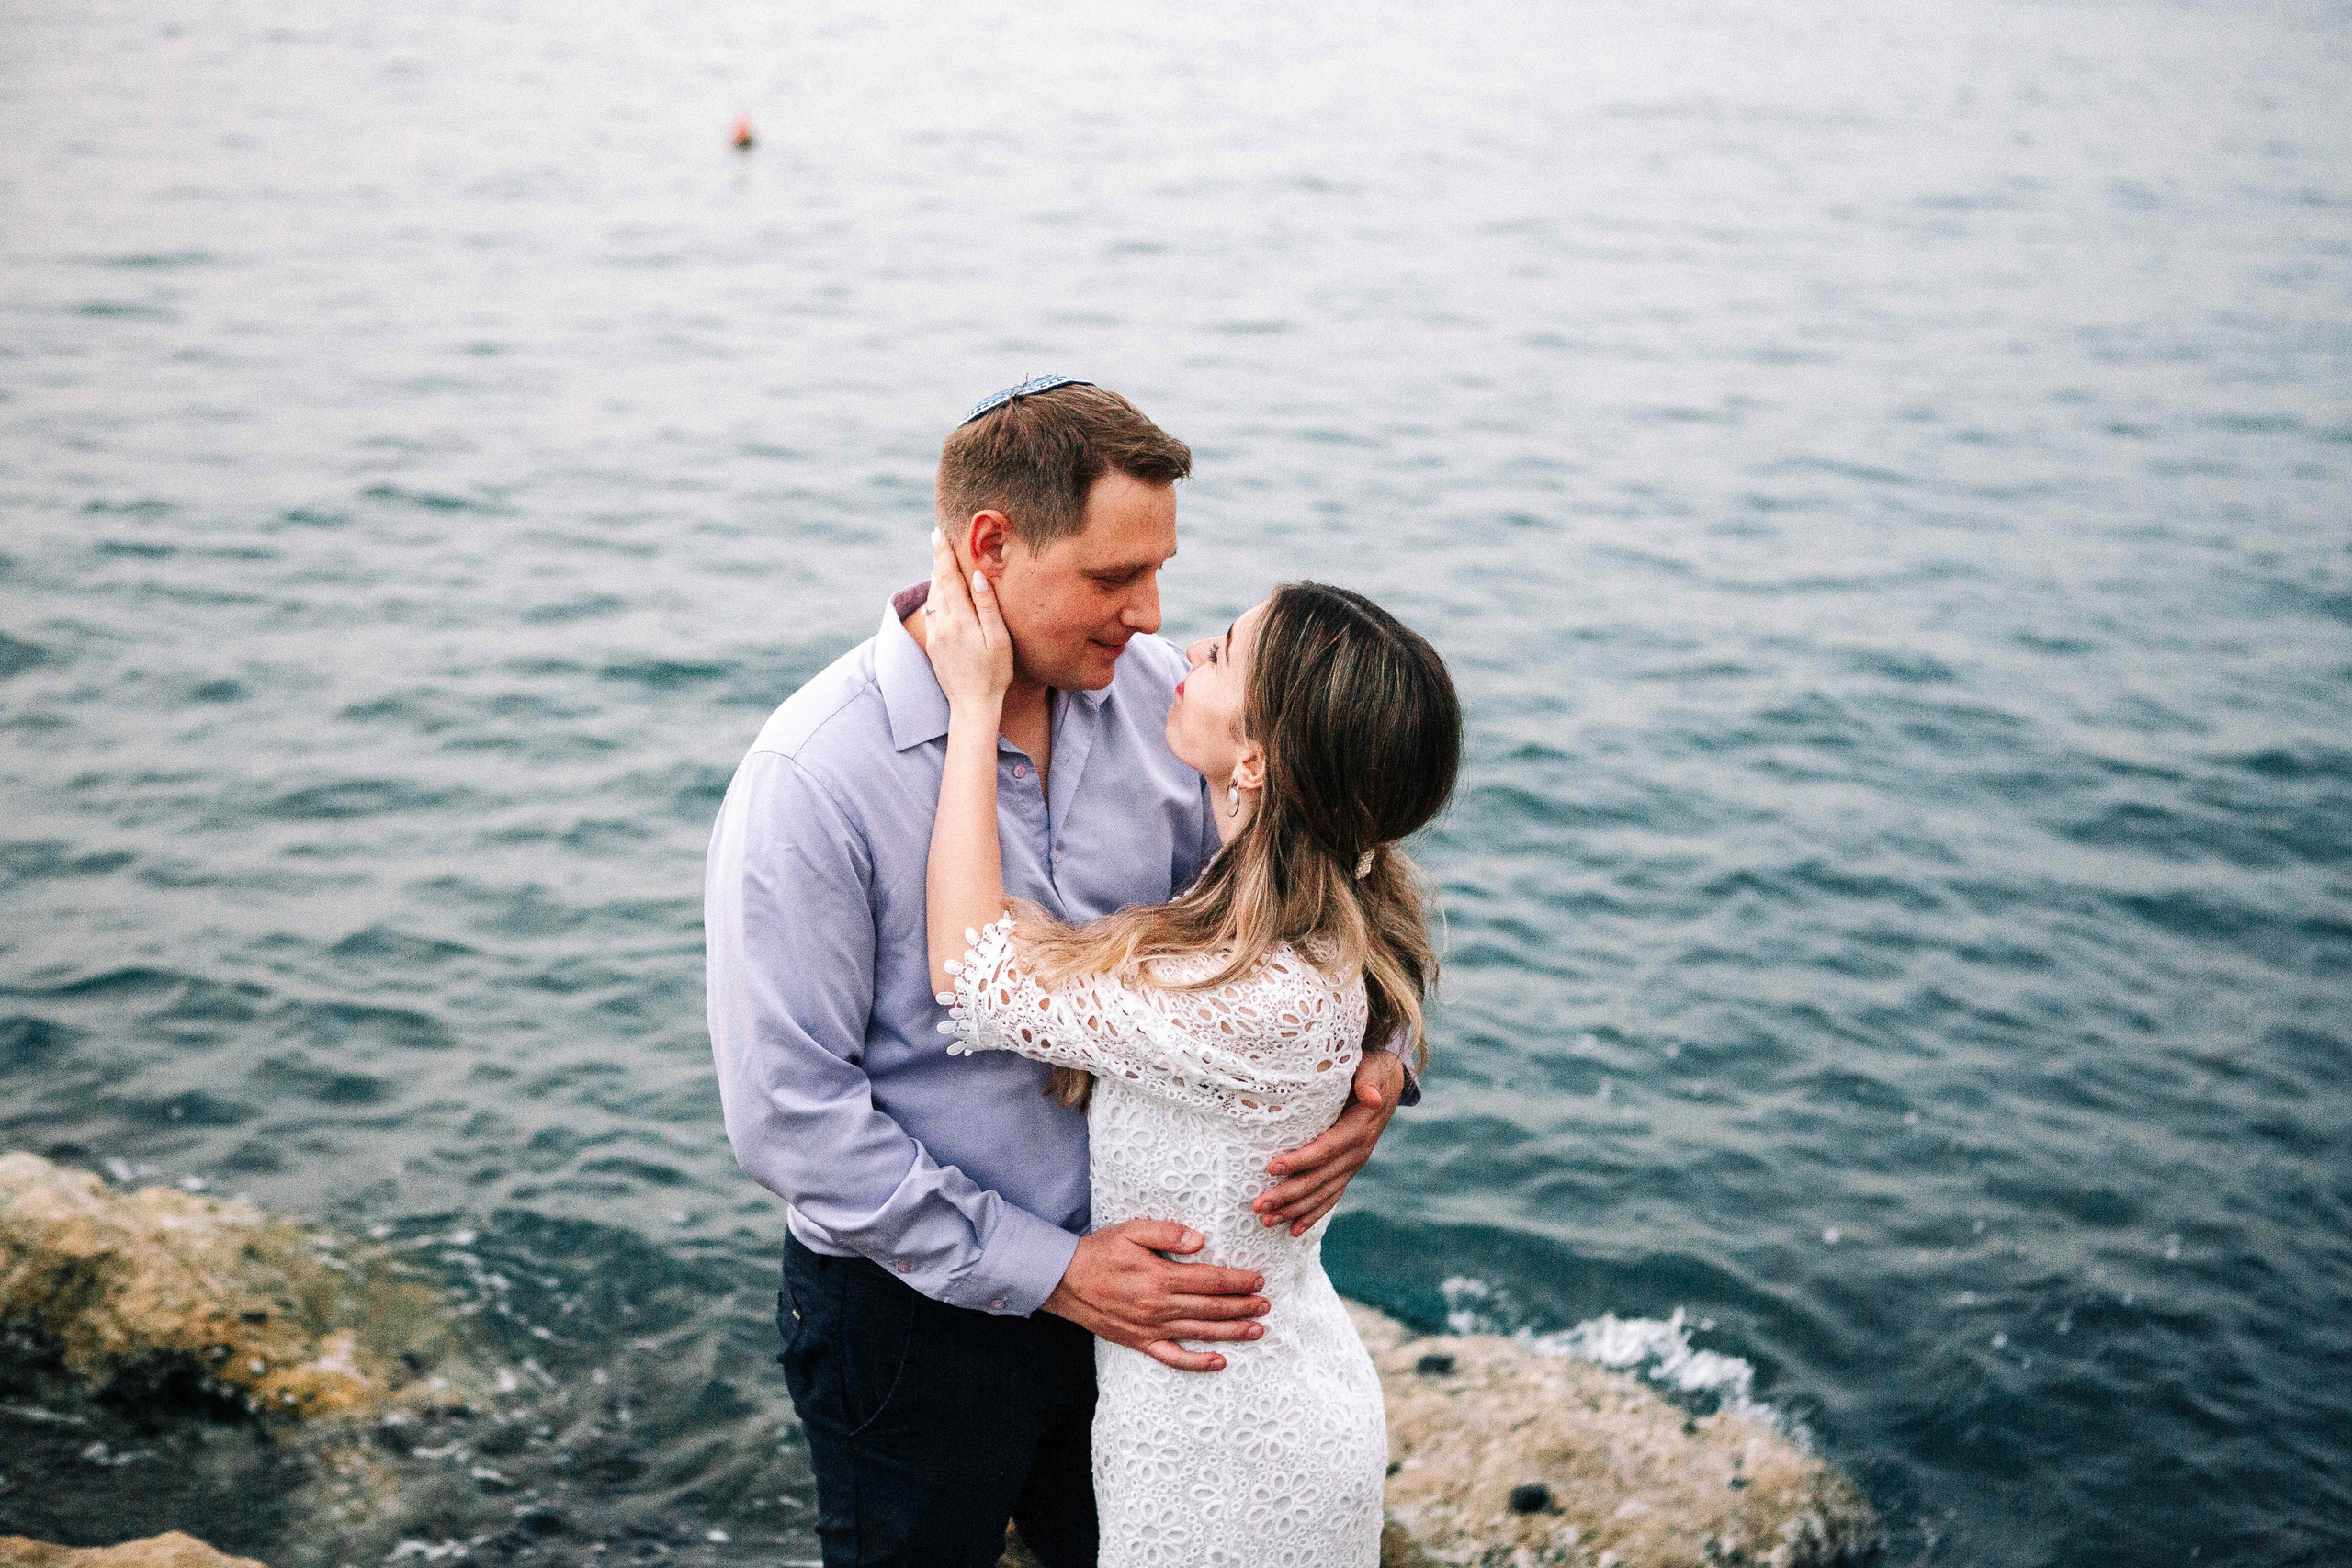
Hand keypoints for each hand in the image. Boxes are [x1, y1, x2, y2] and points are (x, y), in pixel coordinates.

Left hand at [923, 527, 1012, 709]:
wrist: (971, 706)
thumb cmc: (994, 674)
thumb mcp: (998, 639)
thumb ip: (988, 606)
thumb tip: (977, 576)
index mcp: (960, 619)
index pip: (949, 577)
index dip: (944, 554)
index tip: (939, 533)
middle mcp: (942, 624)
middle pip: (937, 583)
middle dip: (938, 560)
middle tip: (937, 538)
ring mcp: (935, 635)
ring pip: (932, 597)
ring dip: (935, 577)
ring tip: (939, 560)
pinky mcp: (933, 645)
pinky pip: (932, 612)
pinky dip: (935, 596)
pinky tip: (939, 593)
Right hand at [1041, 1219, 1270, 1373]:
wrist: (1065, 1281)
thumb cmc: (1101, 1252)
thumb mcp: (1131, 1231)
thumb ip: (1167, 1232)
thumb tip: (1200, 1241)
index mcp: (1160, 1277)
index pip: (1209, 1280)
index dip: (1237, 1281)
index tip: (1258, 1280)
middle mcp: (1159, 1306)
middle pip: (1211, 1308)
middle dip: (1243, 1306)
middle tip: (1266, 1304)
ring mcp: (1151, 1328)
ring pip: (1200, 1333)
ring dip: (1232, 1332)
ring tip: (1257, 1330)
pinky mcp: (1140, 1343)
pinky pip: (1174, 1358)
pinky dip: (1198, 1362)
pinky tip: (1220, 1361)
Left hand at [1253, 1050, 1404, 1236]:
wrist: (1388, 1083)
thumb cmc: (1370, 1070)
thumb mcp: (1372, 1068)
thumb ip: (1369, 1080)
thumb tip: (1371, 1096)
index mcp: (1358, 1130)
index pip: (1325, 1149)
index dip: (1300, 1160)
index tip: (1272, 1166)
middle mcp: (1357, 1154)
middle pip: (1319, 1179)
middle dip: (1288, 1194)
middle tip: (1258, 1205)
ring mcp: (1353, 1166)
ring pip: (1322, 1194)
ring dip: (1294, 1210)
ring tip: (1266, 1221)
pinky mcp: (1348, 1171)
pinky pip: (1331, 1197)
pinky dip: (1313, 1215)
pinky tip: (1293, 1230)